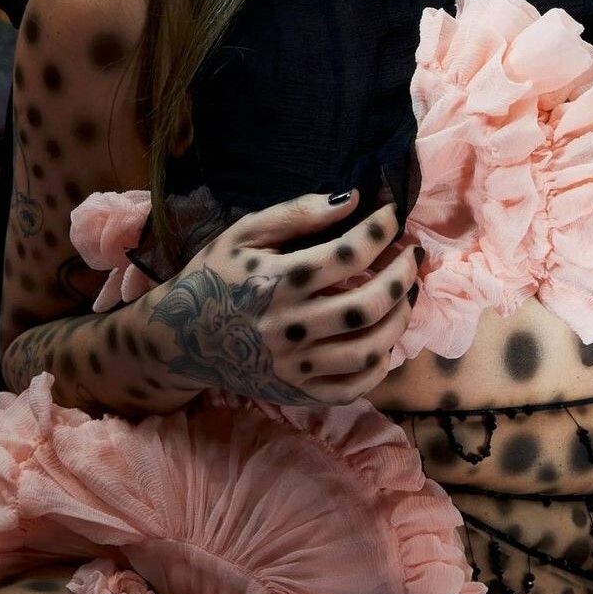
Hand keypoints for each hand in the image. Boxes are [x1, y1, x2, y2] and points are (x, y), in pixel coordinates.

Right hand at [149, 189, 421, 404]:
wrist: (179, 339)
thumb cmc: (216, 277)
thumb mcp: (244, 234)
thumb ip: (297, 214)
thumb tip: (351, 199)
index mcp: (275, 282)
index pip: (348, 254)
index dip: (380, 231)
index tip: (392, 216)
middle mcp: (287, 328)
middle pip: (366, 305)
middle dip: (402, 275)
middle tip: (413, 256)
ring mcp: (294, 367)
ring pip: (368, 350)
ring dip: (399, 318)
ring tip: (406, 294)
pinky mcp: (298, 394)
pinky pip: (354, 388)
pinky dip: (380, 364)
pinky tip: (384, 338)